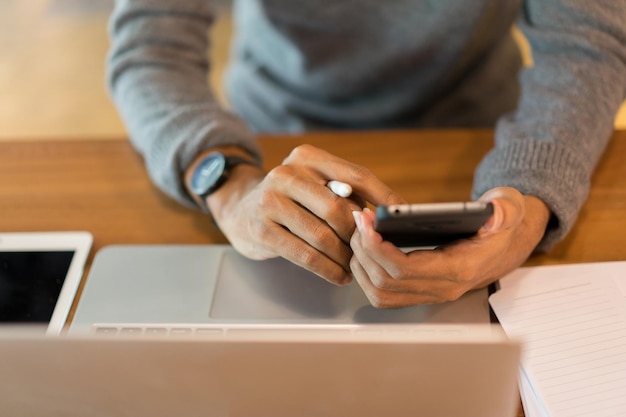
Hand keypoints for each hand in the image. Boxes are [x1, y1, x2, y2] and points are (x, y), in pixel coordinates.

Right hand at [206, 144, 404, 284]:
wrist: (240, 209)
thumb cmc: (292, 201)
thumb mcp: (315, 186)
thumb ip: (347, 194)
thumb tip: (390, 214)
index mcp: (308, 157)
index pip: (355, 175)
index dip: (383, 197)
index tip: (403, 216)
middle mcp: (286, 174)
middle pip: (338, 208)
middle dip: (359, 235)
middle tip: (372, 251)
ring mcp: (270, 201)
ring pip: (322, 235)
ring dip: (345, 257)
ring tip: (357, 267)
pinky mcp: (261, 229)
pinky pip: (304, 255)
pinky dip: (328, 269)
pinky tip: (339, 276)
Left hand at [349, 187, 550, 307]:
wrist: (505, 245)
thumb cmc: (501, 226)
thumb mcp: (510, 209)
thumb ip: (506, 209)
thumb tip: (495, 212)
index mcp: (459, 269)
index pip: (405, 269)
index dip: (378, 247)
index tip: (366, 221)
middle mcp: (442, 288)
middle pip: (385, 282)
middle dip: (363, 250)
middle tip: (358, 220)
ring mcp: (429, 294)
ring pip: (380, 293)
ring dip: (361, 264)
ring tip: (358, 233)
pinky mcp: (419, 292)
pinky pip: (384, 294)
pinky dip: (367, 273)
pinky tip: (364, 248)